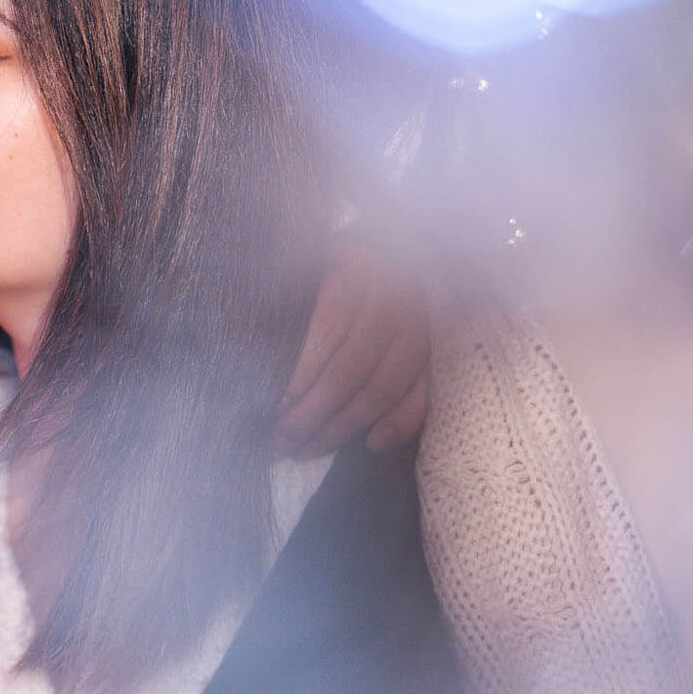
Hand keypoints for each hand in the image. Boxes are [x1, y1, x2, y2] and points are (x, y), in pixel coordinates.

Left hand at [275, 238, 428, 457]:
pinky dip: (399, 425)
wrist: (406, 243)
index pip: (327, 330)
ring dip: (341, 428)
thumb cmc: (341, 262)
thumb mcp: (313, 263)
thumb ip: (290, 295)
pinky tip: (369, 444)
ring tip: (304, 450)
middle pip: (350, 370)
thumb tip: (254, 348)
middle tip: (277, 441)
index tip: (272, 405)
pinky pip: (423, 396)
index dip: (299, 374)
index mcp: (357, 272)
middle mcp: (393, 301)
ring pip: (381, 389)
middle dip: (310, 414)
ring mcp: (421, 329)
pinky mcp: (438, 351)